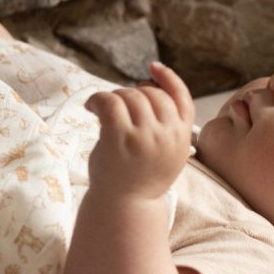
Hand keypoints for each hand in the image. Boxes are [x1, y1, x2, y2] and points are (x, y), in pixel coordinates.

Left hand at [85, 62, 195, 199]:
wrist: (126, 206)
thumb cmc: (142, 178)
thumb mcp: (168, 152)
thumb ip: (167, 124)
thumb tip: (147, 85)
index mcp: (182, 136)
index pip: (181, 97)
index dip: (168, 78)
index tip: (152, 67)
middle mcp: (167, 134)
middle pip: (151, 94)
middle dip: (132, 94)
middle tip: (116, 106)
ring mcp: (144, 136)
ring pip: (130, 96)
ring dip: (113, 97)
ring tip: (102, 110)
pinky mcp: (120, 138)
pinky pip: (109, 103)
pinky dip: (98, 100)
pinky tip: (90, 108)